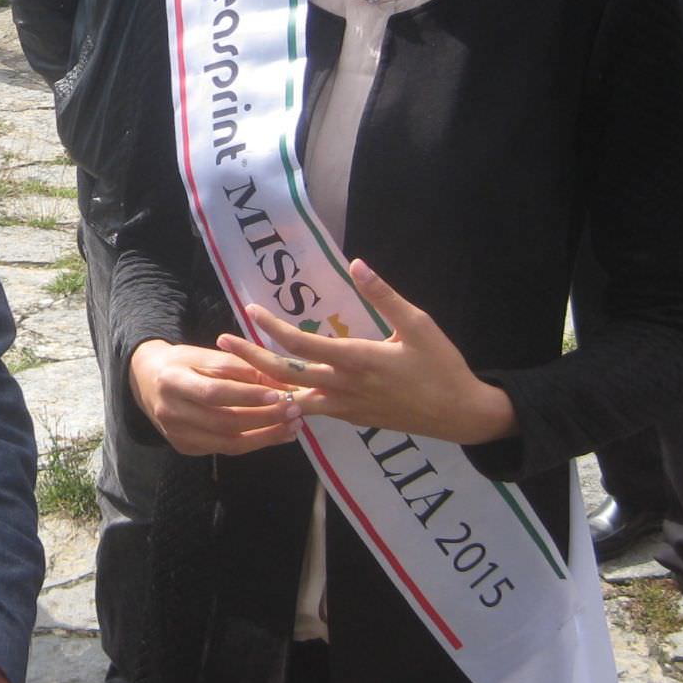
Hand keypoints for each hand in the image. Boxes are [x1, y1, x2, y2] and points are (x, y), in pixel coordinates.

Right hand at [128, 337, 301, 455]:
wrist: (147, 380)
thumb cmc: (182, 362)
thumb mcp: (205, 355)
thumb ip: (239, 367)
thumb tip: (278, 381)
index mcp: (172, 381)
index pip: (215, 392)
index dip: (248, 396)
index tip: (279, 394)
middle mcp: (170, 412)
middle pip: (223, 421)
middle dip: (264, 418)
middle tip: (295, 410)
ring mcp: (176, 435)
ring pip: (227, 442)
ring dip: (265, 436)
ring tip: (292, 427)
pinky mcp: (185, 448)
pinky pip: (224, 449)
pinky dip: (253, 444)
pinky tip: (275, 435)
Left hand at [215, 259, 516, 445]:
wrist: (460, 414)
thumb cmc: (441, 366)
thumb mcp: (418, 324)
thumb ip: (384, 295)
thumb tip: (357, 264)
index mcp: (358, 360)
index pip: (303, 345)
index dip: (273, 328)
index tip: (251, 310)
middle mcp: (344, 387)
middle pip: (285, 375)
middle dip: (250, 358)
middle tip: (222, 344)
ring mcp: (346, 408)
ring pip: (294, 397)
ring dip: (264, 382)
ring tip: (241, 367)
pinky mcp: (352, 419)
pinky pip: (312, 410)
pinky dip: (289, 399)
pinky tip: (277, 389)